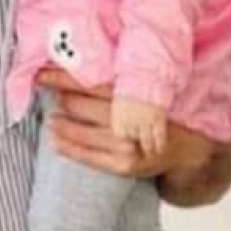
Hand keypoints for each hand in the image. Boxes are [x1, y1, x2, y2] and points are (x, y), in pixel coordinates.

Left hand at [35, 68, 230, 204]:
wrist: (190, 149)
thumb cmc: (163, 115)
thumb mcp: (145, 93)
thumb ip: (119, 82)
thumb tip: (82, 64)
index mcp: (136, 96)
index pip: (91, 84)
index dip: (62, 79)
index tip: (41, 74)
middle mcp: (131, 120)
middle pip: (82, 106)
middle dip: (61, 98)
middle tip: (45, 92)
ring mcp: (127, 145)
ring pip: (80, 132)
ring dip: (60, 124)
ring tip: (49, 119)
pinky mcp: (124, 166)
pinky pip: (88, 157)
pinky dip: (68, 147)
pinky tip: (55, 141)